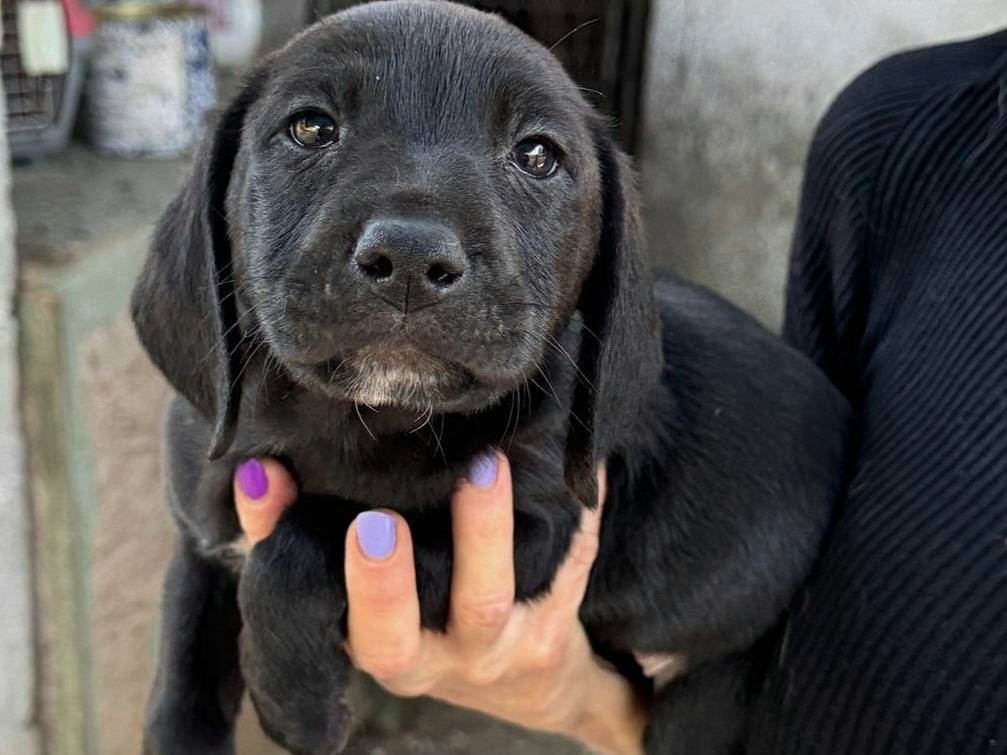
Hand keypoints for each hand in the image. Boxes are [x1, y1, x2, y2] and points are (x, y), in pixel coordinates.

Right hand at [234, 455, 646, 754]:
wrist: (529, 683)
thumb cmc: (435, 623)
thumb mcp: (374, 600)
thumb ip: (320, 539)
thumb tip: (266, 465)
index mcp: (370, 642)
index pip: (307, 594)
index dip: (275, 540)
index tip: (267, 479)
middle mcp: (424, 657)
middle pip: (395, 633)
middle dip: (380, 583)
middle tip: (374, 525)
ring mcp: (491, 652)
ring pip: (485, 602)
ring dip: (484, 532)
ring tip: (486, 466)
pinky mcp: (551, 636)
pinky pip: (565, 575)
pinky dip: (577, 522)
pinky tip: (583, 470)